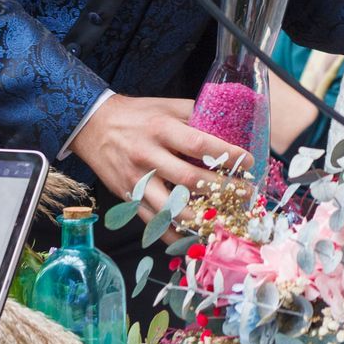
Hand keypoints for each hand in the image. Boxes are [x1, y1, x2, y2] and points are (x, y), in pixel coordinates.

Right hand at [69, 94, 239, 219]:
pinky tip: (195, 237)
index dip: (227, 155)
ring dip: (203, 219)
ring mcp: (137, 181)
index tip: (249, 162)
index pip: (199, 145)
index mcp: (161, 130)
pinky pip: (155, 223)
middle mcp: (148, 156)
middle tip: (246, 194)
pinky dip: (176, 234)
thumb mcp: (167, 107)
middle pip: (190, 180)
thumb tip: (231, 125)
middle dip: (223, 190)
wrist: (94, 126)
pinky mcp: (129, 198)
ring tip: (227, 220)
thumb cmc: (138, 115)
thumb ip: (196, 116)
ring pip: (172, 208)